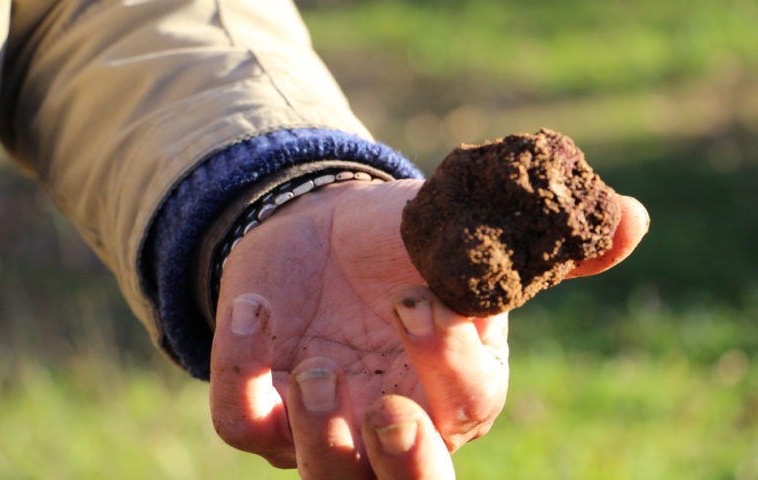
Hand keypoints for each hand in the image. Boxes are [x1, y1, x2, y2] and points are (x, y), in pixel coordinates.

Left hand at [209, 179, 647, 477]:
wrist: (322, 229)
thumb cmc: (404, 243)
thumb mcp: (465, 237)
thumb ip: (538, 244)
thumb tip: (632, 218)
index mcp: (453, 387)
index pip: (464, 407)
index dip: (445, 366)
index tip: (417, 301)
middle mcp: (392, 421)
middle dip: (401, 466)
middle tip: (385, 411)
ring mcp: (323, 422)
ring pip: (323, 476)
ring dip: (319, 433)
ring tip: (314, 365)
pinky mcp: (261, 403)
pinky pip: (242, 418)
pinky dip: (242, 371)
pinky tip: (253, 311)